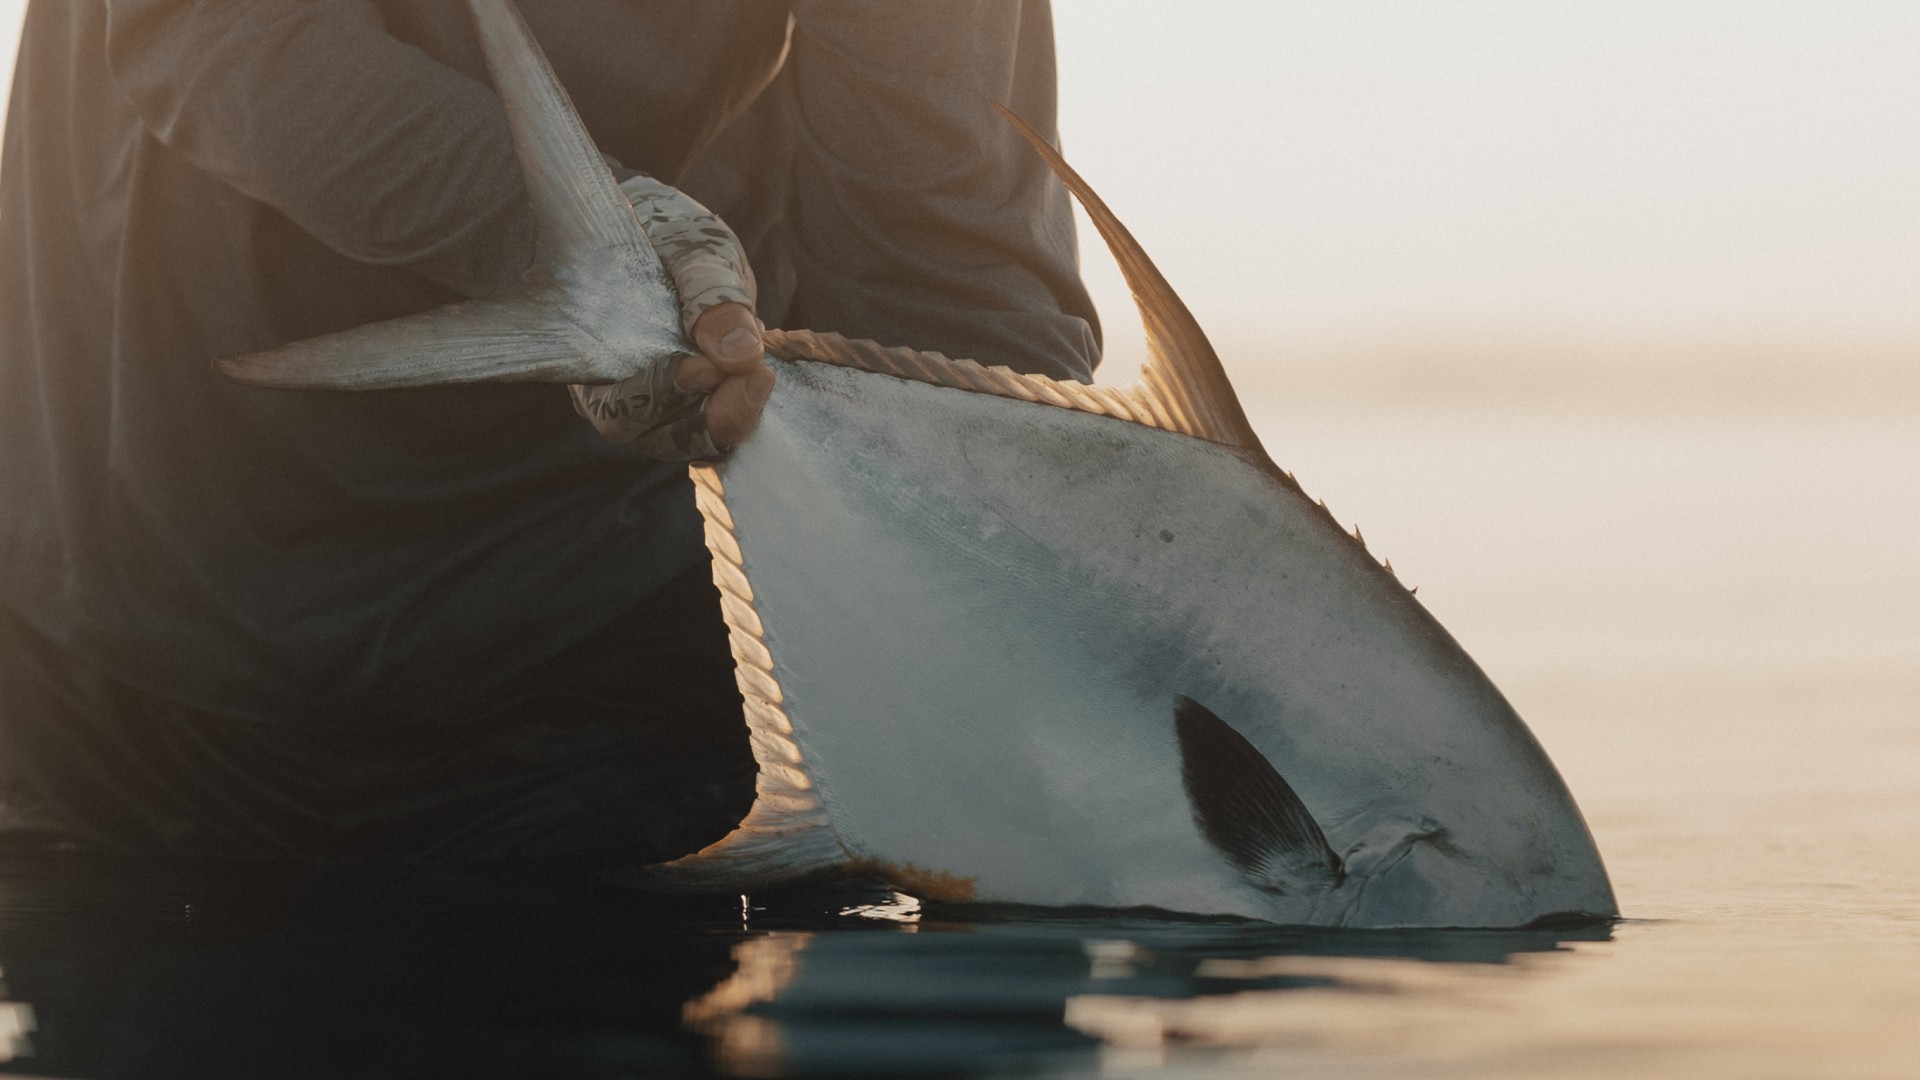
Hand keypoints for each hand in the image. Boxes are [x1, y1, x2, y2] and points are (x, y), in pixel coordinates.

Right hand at [570, 174, 773, 460]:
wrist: (674, 232)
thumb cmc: (666, 232)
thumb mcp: (693, 249)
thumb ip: (711, 297)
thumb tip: (741, 355)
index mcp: (591, 352)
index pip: (613, 401)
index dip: (656, 394)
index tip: (706, 369)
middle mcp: (613, 390)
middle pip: (649, 432)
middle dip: (704, 416)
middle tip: (753, 379)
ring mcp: (653, 405)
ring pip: (685, 440)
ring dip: (730, 419)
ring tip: (763, 378)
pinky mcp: (692, 406)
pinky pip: (713, 431)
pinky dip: (742, 414)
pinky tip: (763, 382)